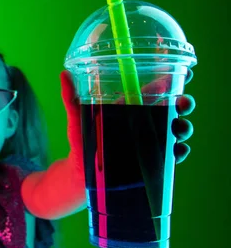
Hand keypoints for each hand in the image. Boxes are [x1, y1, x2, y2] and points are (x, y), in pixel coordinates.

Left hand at [60, 69, 194, 169]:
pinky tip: (178, 150)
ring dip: (183, 127)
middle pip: (171, 109)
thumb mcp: (77, 118)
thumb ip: (71, 97)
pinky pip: (171, 156)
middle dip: (183, 104)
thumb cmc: (81, 142)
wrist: (80, 173)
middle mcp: (143, 124)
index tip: (181, 74)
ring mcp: (149, 143)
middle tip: (183, 103)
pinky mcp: (150, 162)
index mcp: (128, 109)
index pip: (153, 91)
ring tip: (179, 128)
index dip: (169, 83)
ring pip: (175, 131)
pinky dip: (179, 152)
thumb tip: (64, 74)